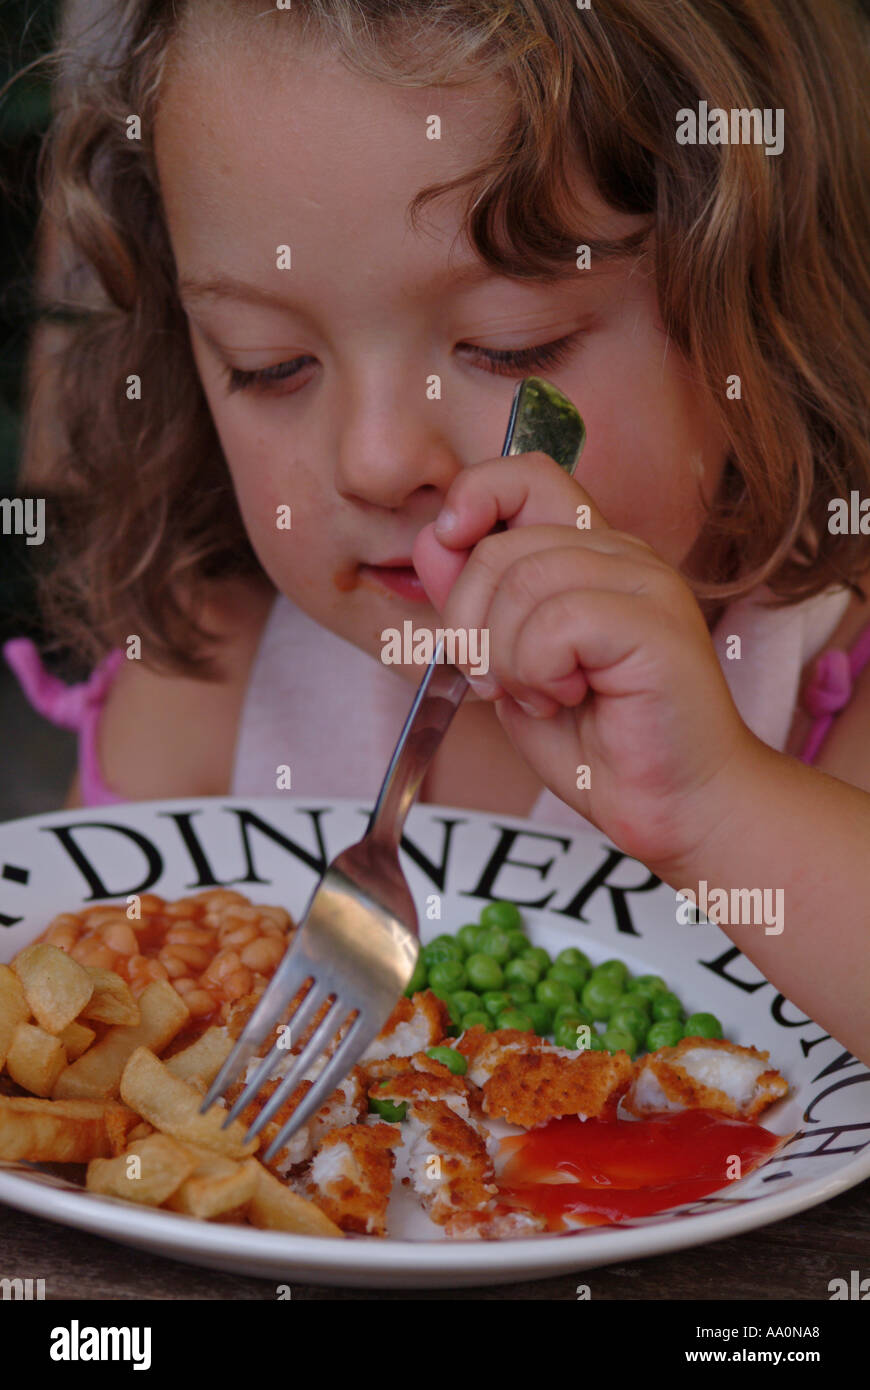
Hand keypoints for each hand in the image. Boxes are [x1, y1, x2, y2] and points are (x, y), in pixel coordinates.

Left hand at [412, 452, 756, 872]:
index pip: (526, 475)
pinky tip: (569, 697)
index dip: (475, 496)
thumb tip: (435, 541)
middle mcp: (621, 554)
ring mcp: (645, 583)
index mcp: (589, 553)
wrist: (672, 806)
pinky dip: (538, 672)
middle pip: (499, 546)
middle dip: (469, 625)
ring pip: (522, 583)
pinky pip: (556, 622)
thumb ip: (474, 605)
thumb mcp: (509, 666)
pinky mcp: (655, 624)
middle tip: (500, 683)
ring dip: (507, 658)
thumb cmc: (597, 743)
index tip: (450, 544)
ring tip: (542, 696)